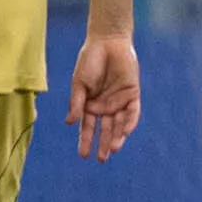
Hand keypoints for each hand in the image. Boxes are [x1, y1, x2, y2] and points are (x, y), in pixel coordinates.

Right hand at [68, 32, 141, 159]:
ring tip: (113, 149)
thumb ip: (76, 103)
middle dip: (103, 144)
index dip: (85, 140)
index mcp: (90, 105)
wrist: (107, 43)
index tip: (83, 155)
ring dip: (117, 137)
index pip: (88, 127)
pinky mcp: (132, 94)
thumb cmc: (89, 61)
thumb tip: (70, 123)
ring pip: (119, 124)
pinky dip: (129, 122)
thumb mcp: (79, 84)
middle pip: (105, 129)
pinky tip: (124, 132)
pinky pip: (132, 112)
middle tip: (101, 159)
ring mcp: (119, 101)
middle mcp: (105, 106)